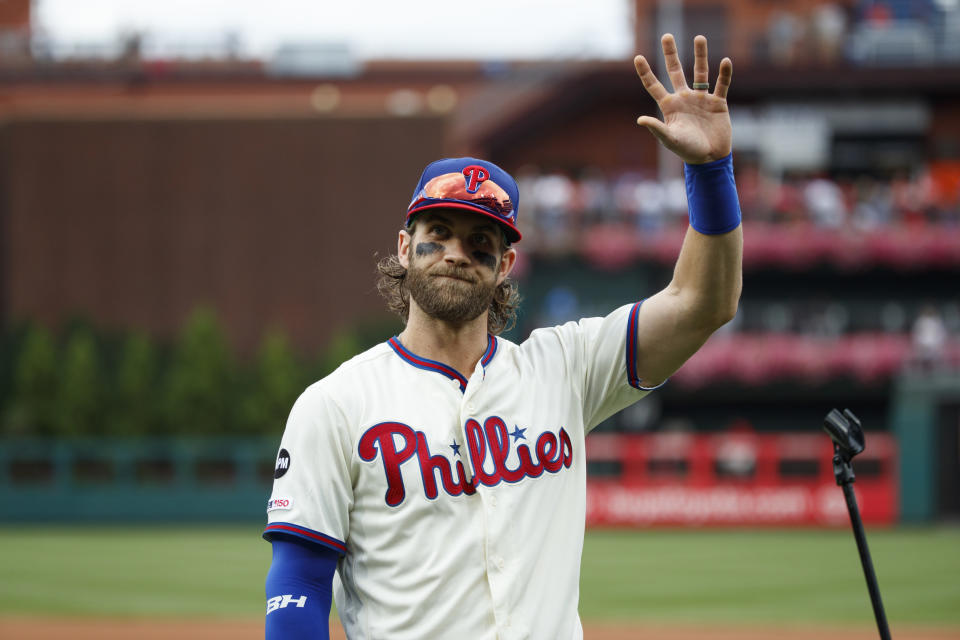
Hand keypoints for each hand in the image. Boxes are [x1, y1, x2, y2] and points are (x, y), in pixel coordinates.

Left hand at [634, 34, 731, 163]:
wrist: (710, 159)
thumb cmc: (687, 151)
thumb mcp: (670, 139)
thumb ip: (657, 128)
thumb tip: (640, 119)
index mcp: (670, 106)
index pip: (654, 86)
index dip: (645, 73)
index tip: (637, 57)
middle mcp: (684, 99)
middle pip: (676, 71)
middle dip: (670, 54)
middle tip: (666, 36)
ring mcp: (701, 99)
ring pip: (700, 72)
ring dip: (700, 56)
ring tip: (699, 38)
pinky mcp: (718, 103)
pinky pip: (722, 84)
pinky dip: (724, 73)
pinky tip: (725, 61)